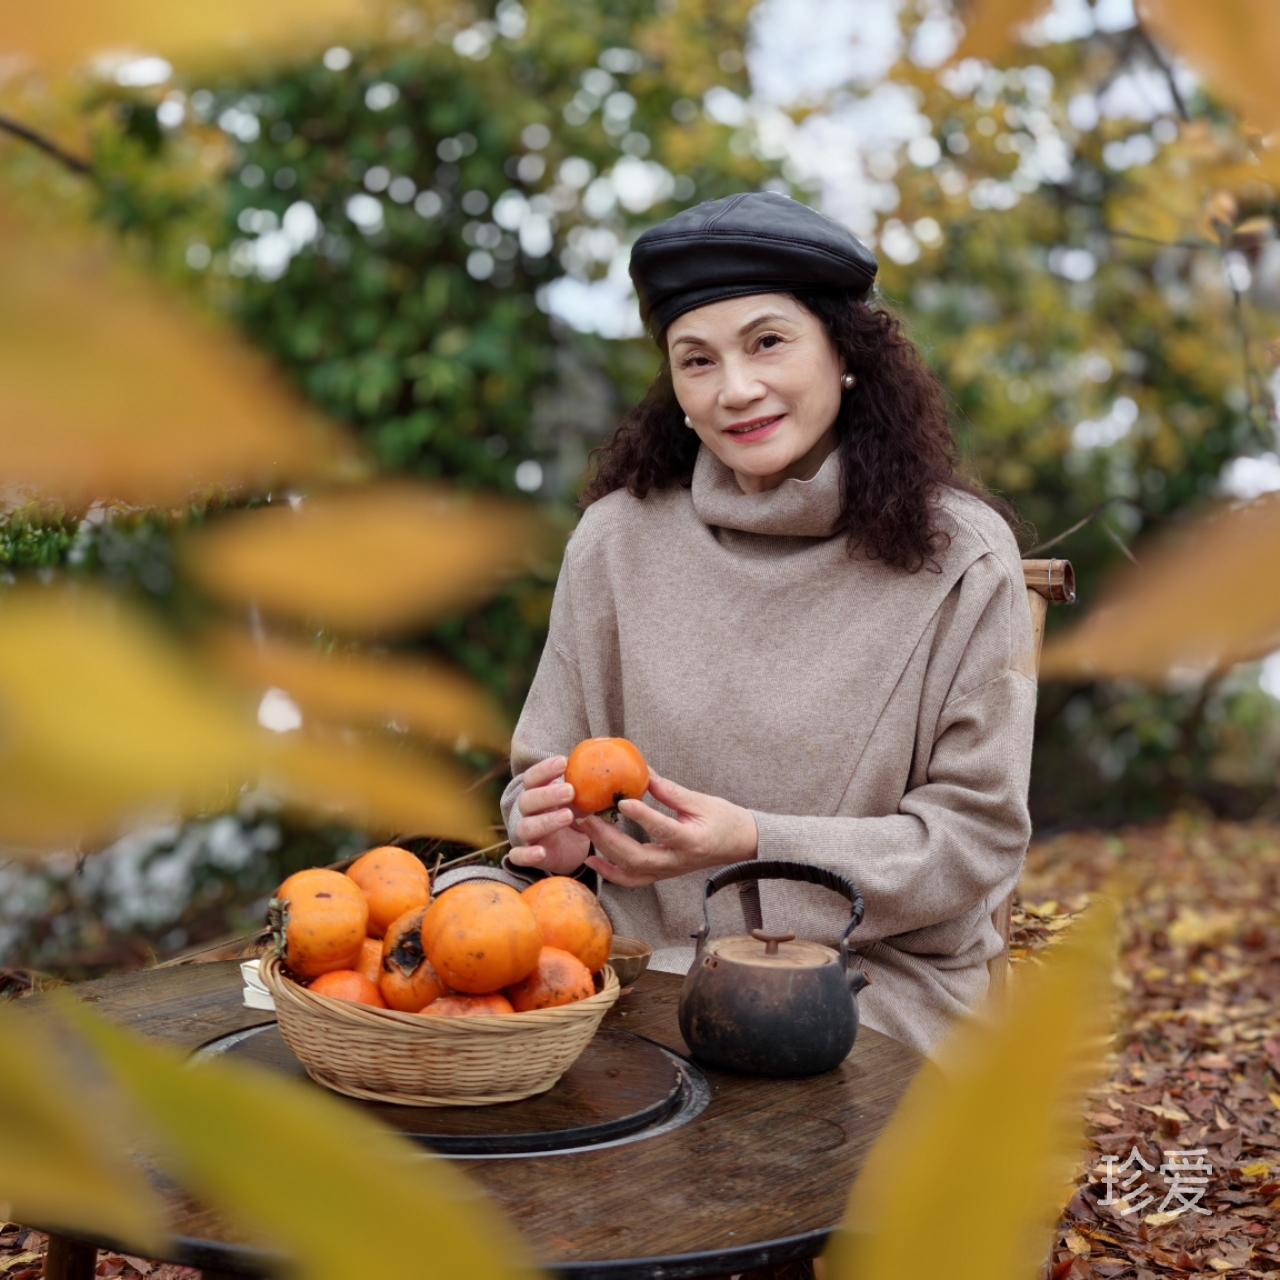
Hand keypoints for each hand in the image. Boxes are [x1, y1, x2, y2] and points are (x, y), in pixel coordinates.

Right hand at [506, 755, 591, 874]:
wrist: (567, 845)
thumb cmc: (571, 812)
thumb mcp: (578, 799)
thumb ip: (585, 786)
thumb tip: (609, 770)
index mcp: (535, 793)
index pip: (532, 778)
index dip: (544, 770)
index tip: (564, 762)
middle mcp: (527, 812)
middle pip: (527, 800)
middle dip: (548, 795)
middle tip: (571, 791)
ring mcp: (525, 834)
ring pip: (525, 827)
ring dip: (545, 821)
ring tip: (568, 816)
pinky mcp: (527, 855)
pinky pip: (519, 856)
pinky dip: (527, 854)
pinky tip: (541, 852)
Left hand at [577, 771, 757, 888]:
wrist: (740, 845)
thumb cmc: (724, 820)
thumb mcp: (701, 801)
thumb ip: (671, 791)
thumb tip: (642, 772)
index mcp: (692, 840)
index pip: (664, 830)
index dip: (643, 816)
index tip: (623, 801)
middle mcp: (677, 862)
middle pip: (637, 857)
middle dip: (607, 837)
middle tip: (586, 816)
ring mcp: (667, 872)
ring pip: (629, 871)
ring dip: (603, 852)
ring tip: (584, 829)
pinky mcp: (660, 875)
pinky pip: (631, 880)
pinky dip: (609, 871)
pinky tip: (591, 858)